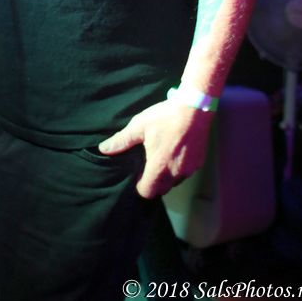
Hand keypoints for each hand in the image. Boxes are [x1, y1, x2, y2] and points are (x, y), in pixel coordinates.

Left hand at [98, 100, 212, 198]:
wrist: (195, 107)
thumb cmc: (164, 117)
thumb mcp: (139, 126)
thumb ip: (122, 140)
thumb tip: (103, 149)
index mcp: (159, 168)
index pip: (147, 192)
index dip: (139, 186)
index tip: (136, 174)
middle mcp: (176, 174)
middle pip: (161, 190)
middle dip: (152, 183)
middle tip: (146, 167)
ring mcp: (189, 169)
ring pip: (174, 183)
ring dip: (166, 177)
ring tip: (160, 159)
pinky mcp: (199, 163)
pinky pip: (186, 173)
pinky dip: (178, 168)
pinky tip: (174, 153)